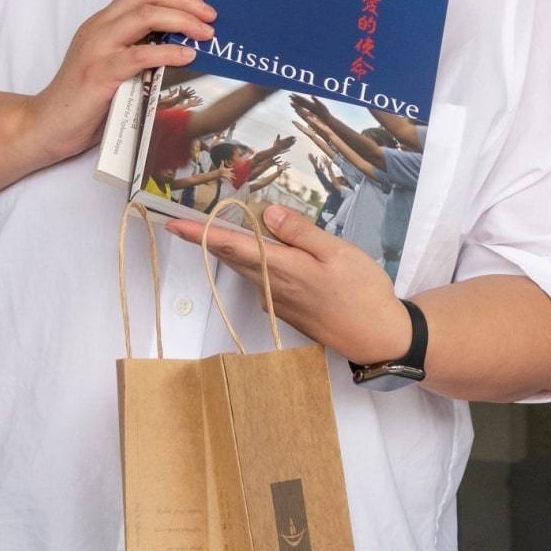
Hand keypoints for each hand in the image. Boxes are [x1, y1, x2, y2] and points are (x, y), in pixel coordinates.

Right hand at [17, 0, 214, 167]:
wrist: (48, 126)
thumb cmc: (86, 100)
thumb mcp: (115, 65)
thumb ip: (139, 50)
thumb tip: (184, 44)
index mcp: (103, 23)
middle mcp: (99, 28)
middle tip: (211, 13)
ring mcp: (97, 49)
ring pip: (144, 16)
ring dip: (181, 20)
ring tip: (206, 32)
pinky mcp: (99, 74)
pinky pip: (138, 55)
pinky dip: (167, 52)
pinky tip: (187, 55)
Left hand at [165, 205, 411, 366]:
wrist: (378, 337)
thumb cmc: (363, 292)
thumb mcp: (337, 252)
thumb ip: (301, 232)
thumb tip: (268, 213)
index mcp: (283, 268)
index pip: (231, 246)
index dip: (200, 234)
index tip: (172, 224)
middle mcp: (272, 287)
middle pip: (233, 257)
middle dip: (209, 239)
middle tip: (190, 220)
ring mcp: (277, 302)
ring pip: (246, 269)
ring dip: (233, 250)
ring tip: (226, 228)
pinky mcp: (286, 310)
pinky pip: (261, 281)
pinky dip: (256, 263)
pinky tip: (269, 252)